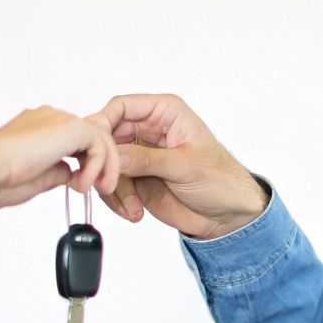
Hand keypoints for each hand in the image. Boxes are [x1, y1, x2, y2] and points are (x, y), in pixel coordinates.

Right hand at [0, 106, 118, 209]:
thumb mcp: (37, 178)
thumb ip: (57, 171)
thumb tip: (72, 173)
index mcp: (38, 127)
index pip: (75, 140)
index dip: (86, 162)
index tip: (82, 187)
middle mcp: (50, 118)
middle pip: (91, 136)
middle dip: (101, 164)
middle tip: (102, 190)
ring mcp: (59, 119)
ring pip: (99, 137)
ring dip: (103, 167)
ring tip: (96, 190)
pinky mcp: (68, 127)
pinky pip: (98, 143)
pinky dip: (98, 166)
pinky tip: (82, 183)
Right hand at [87, 94, 266, 238]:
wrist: (227, 215)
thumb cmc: (220, 180)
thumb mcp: (186, 166)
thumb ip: (148, 159)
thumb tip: (115, 156)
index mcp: (164, 113)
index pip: (122, 107)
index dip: (104, 122)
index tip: (94, 144)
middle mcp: (148, 131)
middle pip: (107, 136)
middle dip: (104, 162)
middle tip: (108, 183)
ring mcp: (139, 156)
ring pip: (106, 164)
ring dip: (113, 188)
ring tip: (132, 207)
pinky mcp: (136, 180)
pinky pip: (112, 185)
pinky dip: (117, 201)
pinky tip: (134, 212)